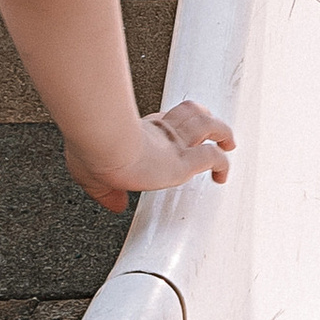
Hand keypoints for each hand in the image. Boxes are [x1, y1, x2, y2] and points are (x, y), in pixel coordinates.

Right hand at [65, 95, 235, 211]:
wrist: (102, 143)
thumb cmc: (93, 151)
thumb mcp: (91, 175)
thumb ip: (105, 192)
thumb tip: (114, 205)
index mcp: (140, 131)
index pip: (164, 121)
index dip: (174, 122)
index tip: (175, 129)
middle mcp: (161, 133)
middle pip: (189, 115)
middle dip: (202, 118)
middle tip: (210, 126)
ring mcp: (175, 145)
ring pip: (209, 127)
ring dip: (223, 132)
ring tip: (228, 141)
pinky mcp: (185, 160)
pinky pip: (213, 158)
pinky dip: (222, 165)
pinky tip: (223, 175)